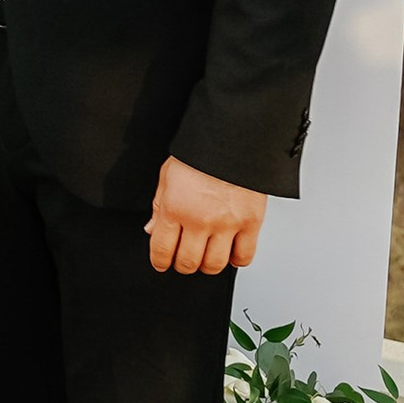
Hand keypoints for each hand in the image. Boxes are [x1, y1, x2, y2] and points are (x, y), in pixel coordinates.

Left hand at [146, 154, 263, 275]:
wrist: (234, 137)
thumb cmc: (201, 153)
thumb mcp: (168, 175)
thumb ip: (159, 206)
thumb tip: (152, 230)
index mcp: (175, 209)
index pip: (162, 250)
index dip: (160, 262)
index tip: (162, 263)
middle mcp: (200, 220)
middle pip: (188, 262)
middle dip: (183, 265)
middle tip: (184, 259)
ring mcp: (227, 224)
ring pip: (214, 265)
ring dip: (207, 266)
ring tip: (206, 256)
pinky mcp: (251, 223)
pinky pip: (244, 256)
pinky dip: (236, 260)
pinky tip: (230, 253)